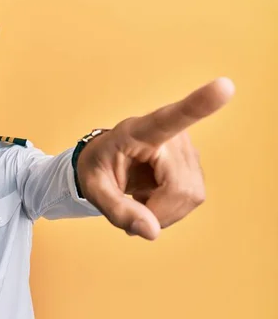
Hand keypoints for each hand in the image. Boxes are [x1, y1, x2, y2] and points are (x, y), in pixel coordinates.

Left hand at [76, 77, 234, 239]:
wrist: (103, 163)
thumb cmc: (96, 168)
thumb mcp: (94, 189)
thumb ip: (117, 210)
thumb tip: (152, 232)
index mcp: (138, 131)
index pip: (170, 118)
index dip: (199, 105)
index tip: (224, 87)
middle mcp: (170, 135)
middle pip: (180, 187)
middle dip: (157, 211)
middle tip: (130, 214)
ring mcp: (185, 149)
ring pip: (190, 196)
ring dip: (163, 212)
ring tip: (138, 203)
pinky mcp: (193, 164)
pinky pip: (192, 198)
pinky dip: (170, 210)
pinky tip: (152, 200)